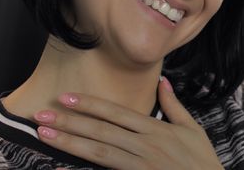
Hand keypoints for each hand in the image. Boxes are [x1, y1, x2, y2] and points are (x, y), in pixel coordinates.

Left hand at [33, 77, 222, 169]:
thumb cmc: (202, 161)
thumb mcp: (193, 130)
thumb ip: (174, 106)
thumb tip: (163, 82)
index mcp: (156, 130)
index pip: (117, 114)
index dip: (90, 105)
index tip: (66, 97)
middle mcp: (145, 147)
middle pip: (101, 131)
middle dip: (69, 122)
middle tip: (41, 115)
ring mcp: (140, 166)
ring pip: (99, 152)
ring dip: (69, 143)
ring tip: (44, 135)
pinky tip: (62, 166)